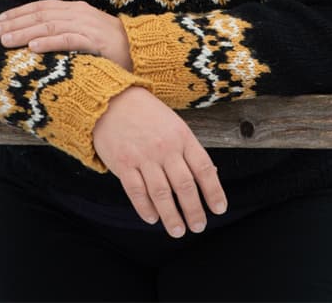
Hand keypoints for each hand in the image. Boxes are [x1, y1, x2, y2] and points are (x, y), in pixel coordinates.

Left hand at [0, 0, 133, 70]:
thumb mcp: (84, 33)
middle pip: (40, 14)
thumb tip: (36, 36)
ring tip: (5, 40)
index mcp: (75, 9)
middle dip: (14, 22)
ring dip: (24, 32)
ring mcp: (87, 26)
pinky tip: (32, 46)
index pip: (41, 7)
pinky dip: (48, 41)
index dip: (18, 13)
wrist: (142, 51)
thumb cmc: (110, 47)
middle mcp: (78, 13)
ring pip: (49, 26)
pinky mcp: (95, 41)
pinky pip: (68, 39)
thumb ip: (64, 31)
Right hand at [92, 87, 227, 237]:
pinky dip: (145, 208)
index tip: (219, 209)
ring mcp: (143, 157)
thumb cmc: (148, 114)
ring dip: (171, 216)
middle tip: (199, 226)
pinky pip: (137, 191)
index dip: (214, 192)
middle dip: (194, 210)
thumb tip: (211, 174)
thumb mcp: (175, 124)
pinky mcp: (123, 164)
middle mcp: (165, 148)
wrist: (112, 100)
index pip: (204, 169)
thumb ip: (189, 150)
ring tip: (178, 231)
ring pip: (161, 194)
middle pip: (184, 186)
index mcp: (182, 137)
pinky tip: (153, 218)